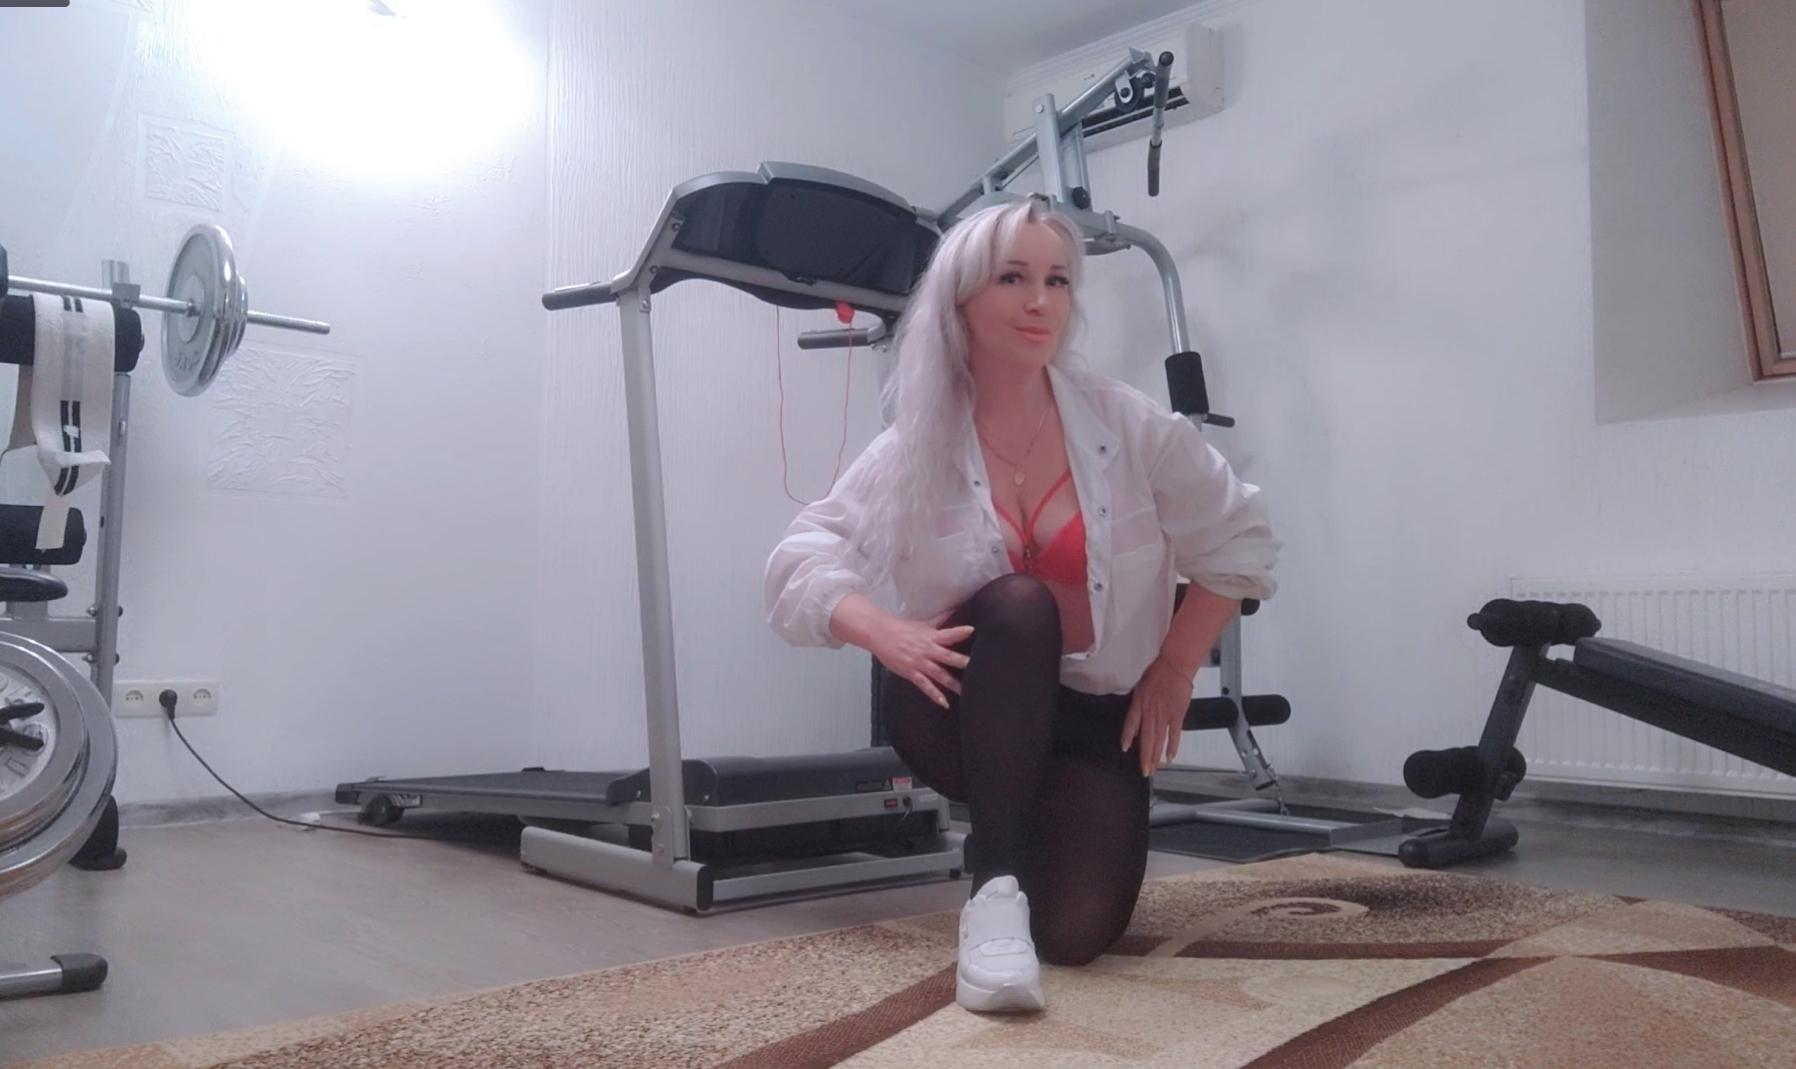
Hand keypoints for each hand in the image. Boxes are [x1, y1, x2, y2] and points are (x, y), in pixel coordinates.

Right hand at [871, 610, 972, 709]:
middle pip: (947, 656)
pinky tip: (944, 703)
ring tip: (965, 691)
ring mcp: (919, 662)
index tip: (972, 630)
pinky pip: (925, 685)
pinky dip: (935, 694)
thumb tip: (956, 608)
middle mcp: (927, 649)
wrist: (880, 634)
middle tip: (977, 668)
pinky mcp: (911, 673)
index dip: (959, 631)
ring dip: (952, 683)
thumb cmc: (903, 628)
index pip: (948, 633)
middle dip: (961, 662)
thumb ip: (941, 618)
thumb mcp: (924, 623)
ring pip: (939, 674)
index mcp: (931, 636)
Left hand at [1121, 657, 1195, 776]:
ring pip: (1158, 739)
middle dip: (1144, 756)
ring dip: (1156, 756)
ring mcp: (1164, 714)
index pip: (1131, 724)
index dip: (1127, 737)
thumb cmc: (1157, 672)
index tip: (1125, 749)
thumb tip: (1134, 725)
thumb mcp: (1140, 686)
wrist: (1175, 664)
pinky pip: (1174, 733)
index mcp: (1139, 703)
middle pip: (1146, 738)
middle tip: (1144, 771)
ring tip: (1154, 769)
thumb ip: (1137, 706)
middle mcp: (1150, 711)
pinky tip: (1169, 758)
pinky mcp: (1177, 714)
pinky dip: (1172, 746)